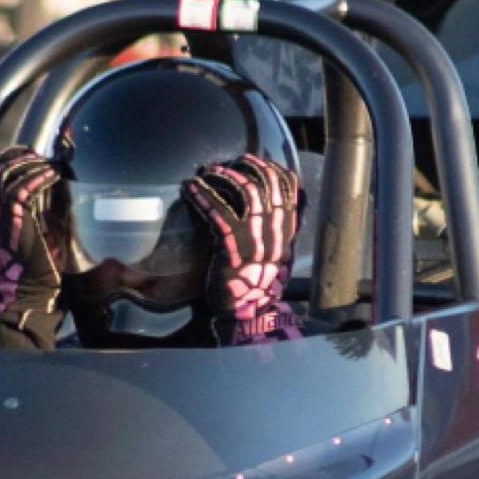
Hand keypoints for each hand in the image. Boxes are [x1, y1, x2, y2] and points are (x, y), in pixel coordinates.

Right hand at [0, 147, 62, 348]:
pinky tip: (53, 177)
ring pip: (7, 173)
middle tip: (42, 158)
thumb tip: (57, 188)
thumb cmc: (37, 265)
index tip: (31, 153)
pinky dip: (39, 178)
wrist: (29, 290)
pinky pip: (22, 189)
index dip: (10, 156)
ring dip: (32, 165)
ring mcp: (3, 214)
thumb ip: (40, 208)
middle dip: (20, 156)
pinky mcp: (16, 220)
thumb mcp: (37, 229)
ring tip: (50, 167)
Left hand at [184, 155, 302, 339]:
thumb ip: (276, 232)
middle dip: (243, 167)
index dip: (271, 169)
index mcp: (286, 234)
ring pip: (245, 193)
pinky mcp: (233, 250)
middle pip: (267, 185)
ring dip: (221, 177)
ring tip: (204, 173)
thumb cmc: (254, 286)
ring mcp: (256, 242)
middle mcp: (275, 234)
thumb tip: (278, 208)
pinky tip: (189, 188)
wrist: (247, 318)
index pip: (289, 190)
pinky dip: (202, 196)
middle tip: (223, 164)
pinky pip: (219, 214)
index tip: (253, 159)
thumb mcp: (274, 257)